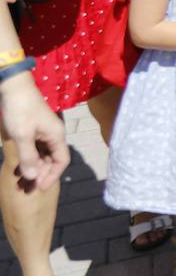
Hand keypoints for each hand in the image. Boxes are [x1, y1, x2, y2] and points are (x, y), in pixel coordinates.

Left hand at [0, 76, 69, 191]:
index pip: (62, 161)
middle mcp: (54, 135)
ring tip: (21, 178)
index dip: (52, 175)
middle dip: (41, 174)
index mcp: (56, 136)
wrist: (13, 87)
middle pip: (52, 159)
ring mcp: (44, 132)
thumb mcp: (22, 136)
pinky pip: (36, 148)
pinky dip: (29, 158)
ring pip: (43, 155)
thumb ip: (28, 157)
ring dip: (34, 167)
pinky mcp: (35, 129)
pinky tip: (19, 165)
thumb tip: (34, 177)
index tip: (39, 187)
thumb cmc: (20, 110)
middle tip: (26, 186)